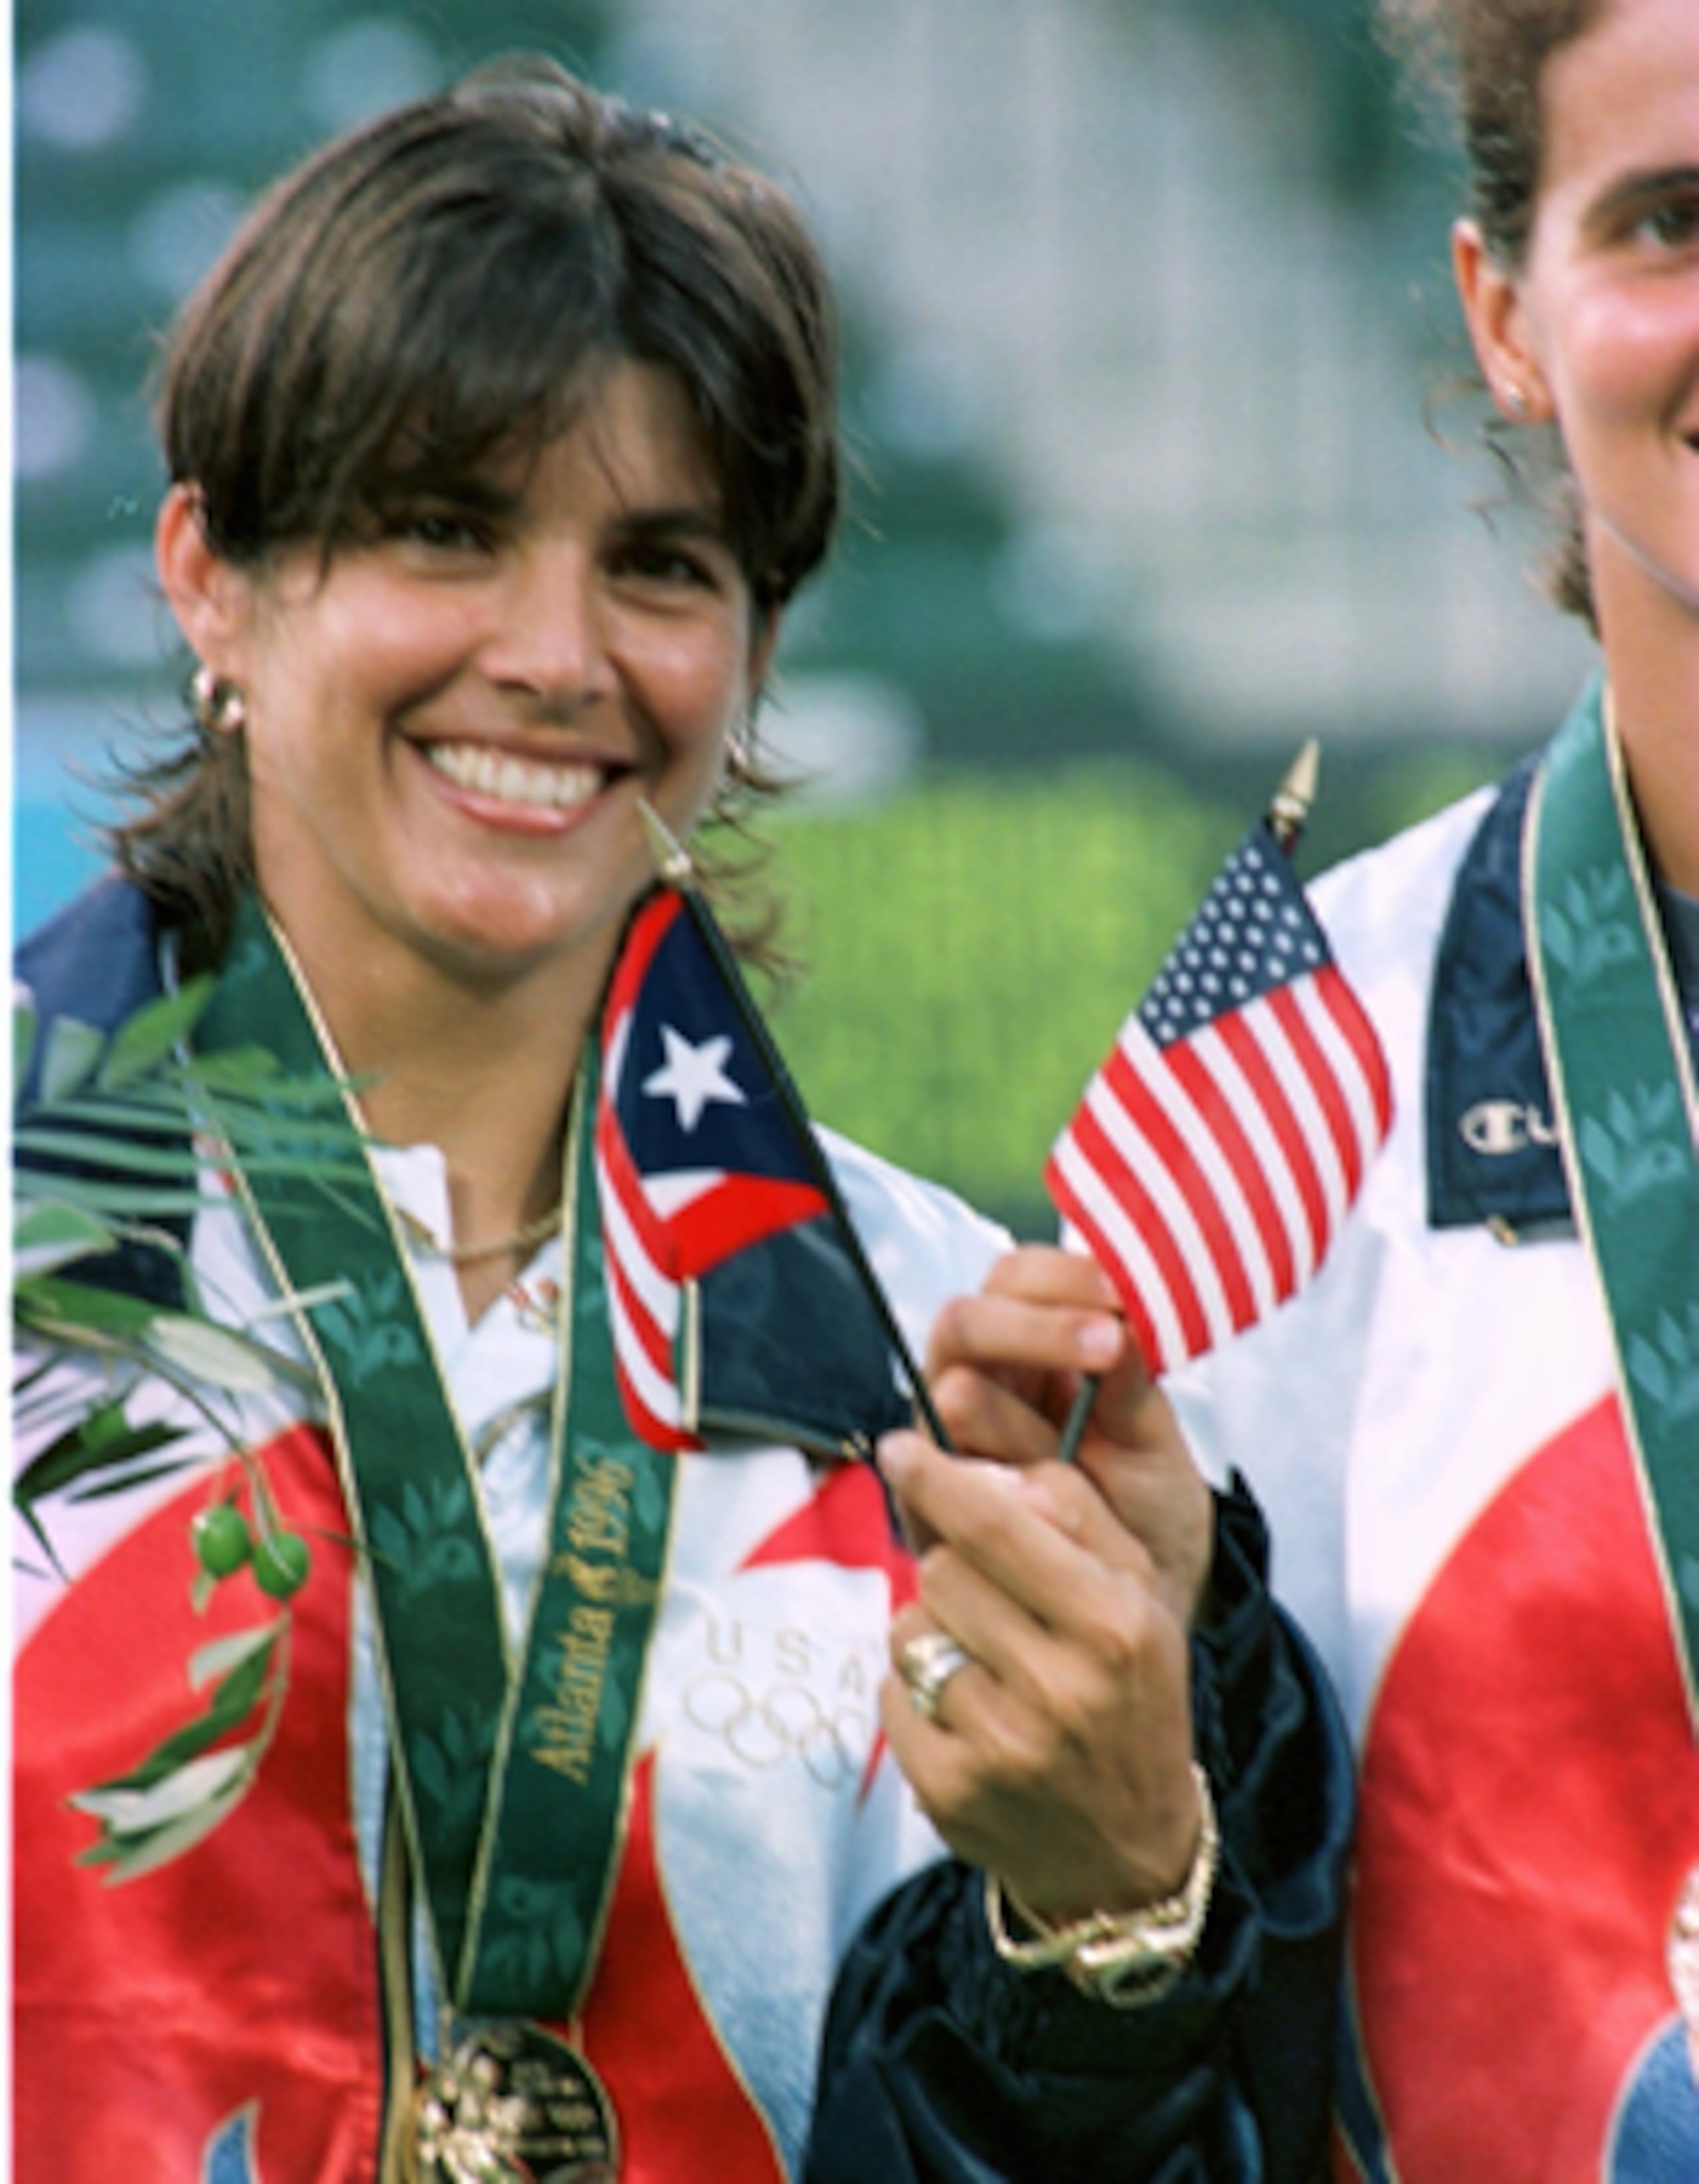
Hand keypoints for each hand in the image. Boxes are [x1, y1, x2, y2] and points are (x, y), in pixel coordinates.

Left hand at [880, 1429, 1202, 1921]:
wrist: (1129, 1851)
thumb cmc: (1128, 1696)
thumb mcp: (1136, 1596)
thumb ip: (1072, 1515)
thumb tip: (981, 1468)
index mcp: (1113, 1625)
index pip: (995, 1525)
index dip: (937, 1478)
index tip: (901, 1449)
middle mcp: (1061, 1686)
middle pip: (942, 1570)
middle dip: (953, 1570)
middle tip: (987, 1599)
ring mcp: (1001, 1745)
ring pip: (909, 1629)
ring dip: (933, 1633)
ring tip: (986, 1665)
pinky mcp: (950, 1790)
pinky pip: (891, 1696)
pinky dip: (917, 1695)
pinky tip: (967, 1716)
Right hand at [923, 1245, 1213, 1629]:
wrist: (1130, 1616)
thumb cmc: (1143, 1518)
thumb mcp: (1153, 1449)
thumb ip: (1134, 1385)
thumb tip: (1124, 1315)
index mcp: (1034, 1351)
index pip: (1016, 1279)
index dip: (1058, 1276)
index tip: (1117, 1301)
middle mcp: (979, 1384)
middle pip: (964, 1322)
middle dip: (1033, 1329)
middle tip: (1106, 1348)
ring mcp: (948, 1444)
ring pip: (952, 1395)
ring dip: (1020, 1422)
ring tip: (1073, 1456)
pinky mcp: (929, 1504)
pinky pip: (936, 1479)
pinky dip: (989, 1488)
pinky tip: (1032, 1503)